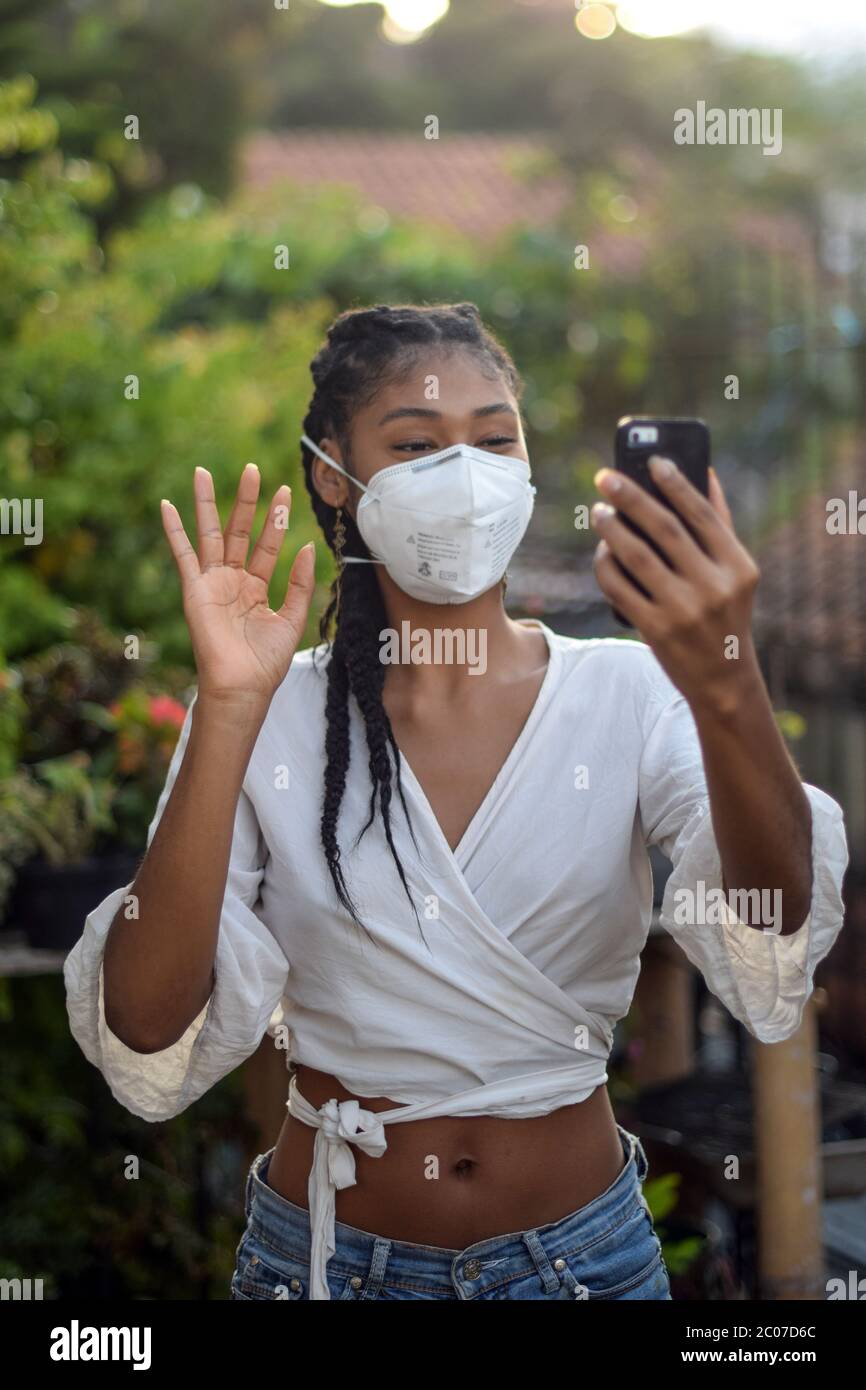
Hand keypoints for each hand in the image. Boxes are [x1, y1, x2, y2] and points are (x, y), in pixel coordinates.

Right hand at [160, 464, 315, 711]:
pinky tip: (167, 506)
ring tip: (202, 471)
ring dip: (206, 504)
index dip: (276, 519)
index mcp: (256, 587)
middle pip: (238, 531)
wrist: (242, 686)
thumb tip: (307, 547)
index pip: (267, 544)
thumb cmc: (265, 661)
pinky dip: (173, 530)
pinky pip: (182, 555)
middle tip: (251, 469)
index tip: (285, 490)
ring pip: (209, 534)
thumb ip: (298, 583)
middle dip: (245, 501)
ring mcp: (212, 583)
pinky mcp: (194, 589)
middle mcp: (232, 580)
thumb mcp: (291, 618)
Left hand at [590, 458, 761, 712]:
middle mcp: (714, 586)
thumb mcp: (736, 574)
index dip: (676, 484)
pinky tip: (601, 552)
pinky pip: (620, 589)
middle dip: (631, 498)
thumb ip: (720, 525)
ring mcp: (684, 610)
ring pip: (637, 556)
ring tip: (599, 511)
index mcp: (738, 566)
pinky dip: (606, 567)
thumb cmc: (725, 615)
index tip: (653, 461)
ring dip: (612, 529)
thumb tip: (704, 471)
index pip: (702, 515)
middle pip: (665, 529)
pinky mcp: (657, 630)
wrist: (723, 680)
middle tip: (605, 477)